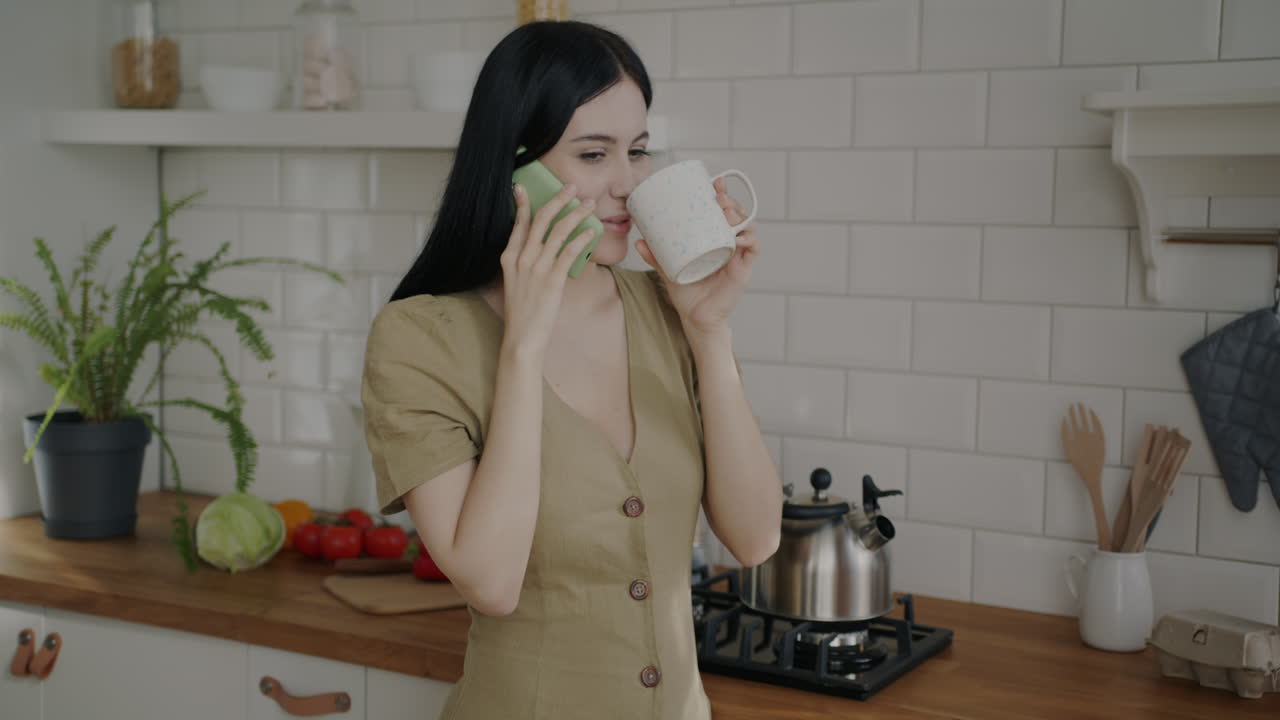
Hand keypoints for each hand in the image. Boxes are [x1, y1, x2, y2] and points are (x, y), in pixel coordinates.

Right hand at [499, 183, 597, 356]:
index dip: (523, 203)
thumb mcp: (515, 282)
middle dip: (558, 199)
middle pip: (542, 219)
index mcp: (509, 257)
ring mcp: (537, 268)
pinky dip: (582, 238)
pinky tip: (591, 232)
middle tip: (571, 187)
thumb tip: (541, 248)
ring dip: (576, 214)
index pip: (519, 223)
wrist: (522, 337)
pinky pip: (570, 251)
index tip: (523, 187)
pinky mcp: (552, 279)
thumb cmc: (522, 312)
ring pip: (559, 231)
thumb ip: (524, 263)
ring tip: (589, 205)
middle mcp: (521, 258)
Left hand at [635, 176, 758, 338]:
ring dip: (741, 216)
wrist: (696, 319)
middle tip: (718, 196)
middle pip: (738, 215)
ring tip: (726, 211)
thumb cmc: (687, 292)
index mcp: (715, 239)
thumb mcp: (669, 269)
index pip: (723, 212)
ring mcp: (738, 257)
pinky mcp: (743, 271)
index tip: (714, 182)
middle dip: (732, 201)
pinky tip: (738, 236)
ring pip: (748, 228)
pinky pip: (753, 250)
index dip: (723, 194)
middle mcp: (730, 245)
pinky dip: (749, 240)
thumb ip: (656, 256)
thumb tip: (638, 240)